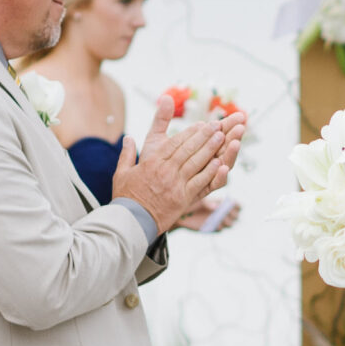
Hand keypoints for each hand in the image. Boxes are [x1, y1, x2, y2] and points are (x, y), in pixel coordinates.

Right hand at [118, 100, 246, 228]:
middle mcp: (166, 171)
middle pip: (188, 149)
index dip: (189, 132)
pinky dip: (210, 172)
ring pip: (196, 163)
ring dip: (210, 149)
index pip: (174, 143)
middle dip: (204, 135)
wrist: (131, 222)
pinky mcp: (183, 198)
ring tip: (223, 137)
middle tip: (217, 125)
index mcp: (152, 162)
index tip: (201, 124)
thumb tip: (127, 137)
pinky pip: (200, 182)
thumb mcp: (122, 172)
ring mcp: (176, 185)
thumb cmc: (126, 198)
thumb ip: (127, 153)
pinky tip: (221, 163)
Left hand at [180, 197, 238, 232]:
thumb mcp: (200, 200)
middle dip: (233, 214)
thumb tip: (217, 207)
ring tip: (220, 218)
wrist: (181, 214)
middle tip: (225, 212)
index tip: (232, 205)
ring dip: (227, 221)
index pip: (235, 205)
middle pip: (236, 215)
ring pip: (230, 223)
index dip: (236, 206)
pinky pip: (219, 230)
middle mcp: (221, 212)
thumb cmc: (190, 203)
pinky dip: (218, 227)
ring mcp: (217, 221)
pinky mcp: (211, 228)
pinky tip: (215, 225)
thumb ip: (209, 204)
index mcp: (221, 203)